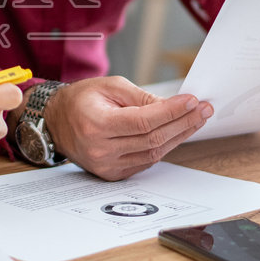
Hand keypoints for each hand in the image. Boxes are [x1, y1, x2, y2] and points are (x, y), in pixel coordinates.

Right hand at [44, 76, 212, 180]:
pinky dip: (164, 147)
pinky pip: (146, 161)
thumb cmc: (81, 100)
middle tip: (203, 110)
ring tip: (195, 120)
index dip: (172, 112)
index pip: (144, 121)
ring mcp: (106, 165)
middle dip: (183, 123)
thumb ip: (142, 97)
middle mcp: (100, 149)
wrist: (56, 122)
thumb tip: (173, 106)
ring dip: (178, 136)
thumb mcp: (110, 86)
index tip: (192, 101)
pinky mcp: (112, 174)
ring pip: (154, 153)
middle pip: (153, 139)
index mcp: (96, 124)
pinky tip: (176, 133)